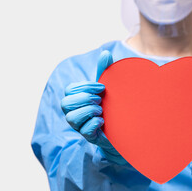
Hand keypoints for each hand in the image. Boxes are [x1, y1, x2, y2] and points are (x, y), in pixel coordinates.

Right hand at [61, 50, 126, 164]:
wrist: (125, 128)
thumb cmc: (111, 106)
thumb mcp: (108, 88)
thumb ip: (105, 71)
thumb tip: (106, 52)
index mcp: (76, 99)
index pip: (70, 90)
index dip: (85, 87)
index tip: (102, 88)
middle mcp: (74, 113)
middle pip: (65, 103)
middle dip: (84, 98)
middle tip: (100, 100)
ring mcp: (80, 126)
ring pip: (71, 118)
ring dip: (88, 111)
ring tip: (101, 110)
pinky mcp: (89, 137)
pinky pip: (84, 131)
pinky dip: (94, 124)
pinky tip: (103, 122)